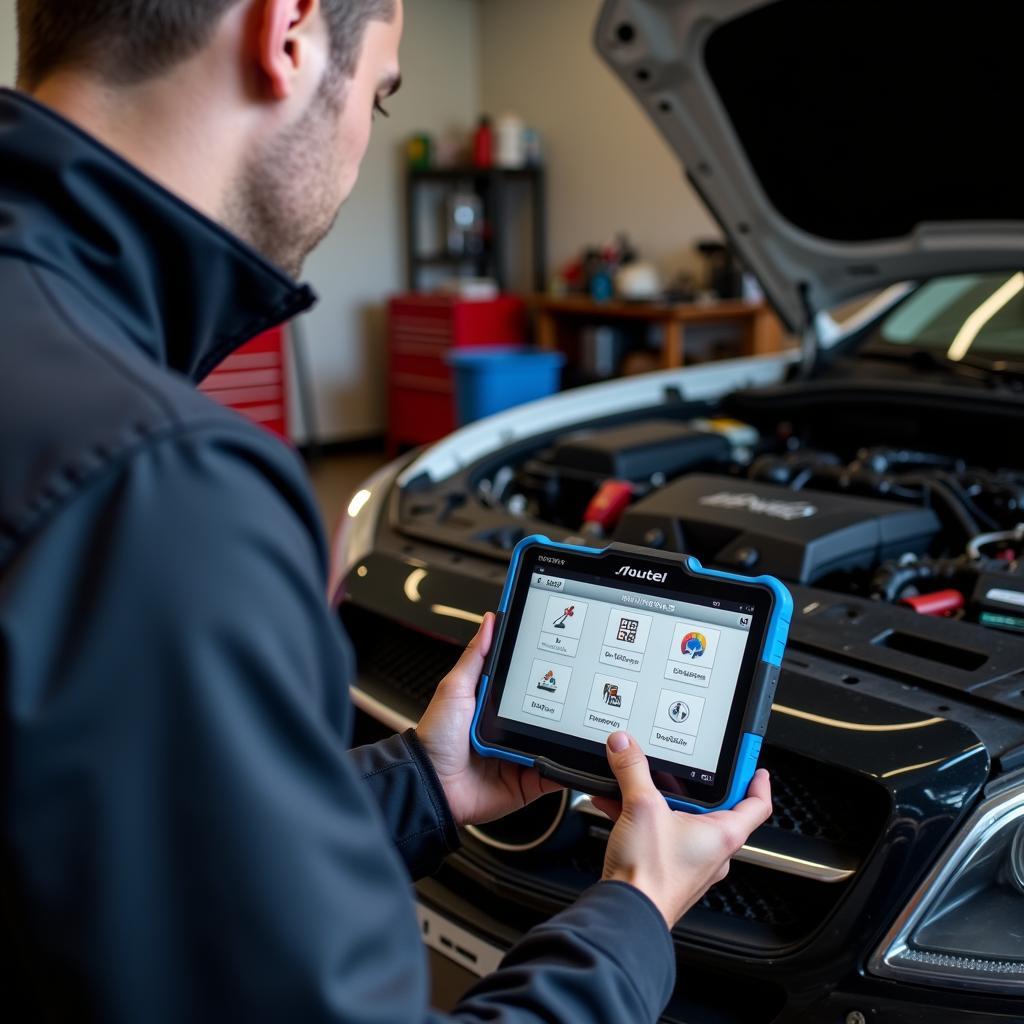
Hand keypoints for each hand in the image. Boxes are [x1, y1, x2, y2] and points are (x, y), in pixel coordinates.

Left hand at [416, 613, 561, 826]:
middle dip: (565, 705)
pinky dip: (566, 768)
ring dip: (567, 736)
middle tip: (581, 690)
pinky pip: (554, 774)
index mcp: (496, 706)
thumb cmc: (436, 738)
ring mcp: (520, 756)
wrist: (431, 785)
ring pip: (555, 743)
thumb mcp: (455, 688)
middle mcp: (510, 730)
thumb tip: (490, 620)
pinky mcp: (527, 782)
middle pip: (548, 713)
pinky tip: (575, 756)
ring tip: (581, 722)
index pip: (528, 684)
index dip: (546, 672)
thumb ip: (476, 657)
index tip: (565, 655)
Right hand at [593, 731, 771, 928]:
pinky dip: (641, 816)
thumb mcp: (642, 807)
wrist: (627, 913)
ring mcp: (690, 862)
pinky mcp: (667, 868)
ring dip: (658, 799)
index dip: (756, 781)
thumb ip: (632, 770)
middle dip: (688, 784)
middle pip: (712, 806)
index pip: (757, 804)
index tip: (752, 765)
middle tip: (676, 767)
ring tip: (636, 783)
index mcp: (723, 834)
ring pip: (681, 819)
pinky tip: (616, 806)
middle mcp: (712, 850)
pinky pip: (659, 832)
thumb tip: (625, 746)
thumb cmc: (651, 876)